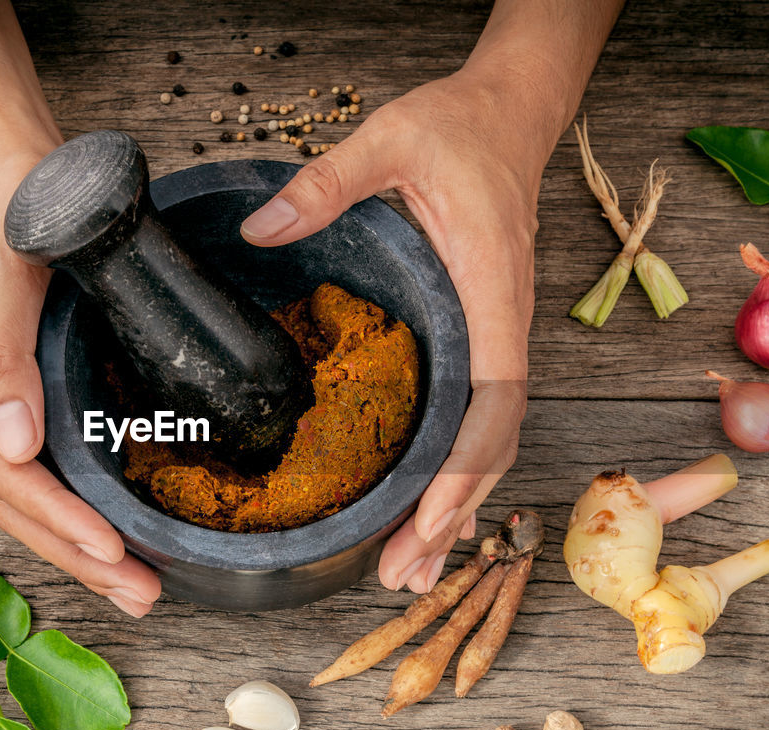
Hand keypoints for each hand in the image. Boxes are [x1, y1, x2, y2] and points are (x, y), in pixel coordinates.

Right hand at [0, 154, 161, 616]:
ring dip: (76, 545)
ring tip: (134, 587)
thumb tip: (15, 448)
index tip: (109, 549)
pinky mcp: (14, 398)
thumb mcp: (5, 267)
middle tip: (137, 593)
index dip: (54, 514)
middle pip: (8, 496)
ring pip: (22, 494)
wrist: (17, 163)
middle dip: (73, 552)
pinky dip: (75, 508)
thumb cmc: (11, 198)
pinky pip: (39, 468)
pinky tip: (111, 536)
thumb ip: (4, 357)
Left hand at [240, 74, 539, 593]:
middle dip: (453, 514)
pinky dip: (452, 472)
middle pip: (490, 442)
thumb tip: (261, 231)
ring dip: (455, 508)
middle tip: (404, 576)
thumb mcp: (389, 140)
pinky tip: (426, 508)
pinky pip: (472, 418)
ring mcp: (493, 336)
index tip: (432, 520)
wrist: (508, 115)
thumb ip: (327, 184)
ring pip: (485, 441)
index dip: (463, 467)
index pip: (491, 398)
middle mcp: (501, 326)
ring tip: (414, 570)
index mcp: (487, 292)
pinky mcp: (476, 337)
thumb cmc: (460, 129)